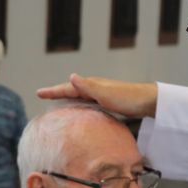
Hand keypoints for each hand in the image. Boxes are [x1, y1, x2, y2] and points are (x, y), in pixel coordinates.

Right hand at [37, 73, 158, 118]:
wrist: (149, 101)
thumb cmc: (128, 98)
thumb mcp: (105, 93)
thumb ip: (87, 86)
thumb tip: (71, 76)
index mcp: (92, 85)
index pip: (67, 88)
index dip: (53, 91)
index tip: (38, 92)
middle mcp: (96, 88)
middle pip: (72, 90)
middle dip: (58, 92)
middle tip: (44, 95)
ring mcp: (102, 95)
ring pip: (80, 96)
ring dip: (68, 98)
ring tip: (58, 102)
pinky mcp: (109, 102)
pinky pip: (88, 102)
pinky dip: (80, 104)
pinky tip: (82, 111)